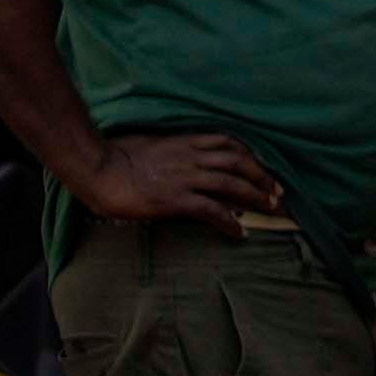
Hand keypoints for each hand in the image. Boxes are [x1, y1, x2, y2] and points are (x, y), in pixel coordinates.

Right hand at [76, 129, 286, 231]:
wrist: (97, 168)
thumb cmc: (115, 157)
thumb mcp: (148, 144)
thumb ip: (169, 150)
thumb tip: (177, 160)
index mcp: (183, 142)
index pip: (227, 142)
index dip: (250, 155)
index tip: (263, 167)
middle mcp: (189, 157)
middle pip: (238, 162)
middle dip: (262, 176)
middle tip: (278, 192)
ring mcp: (184, 178)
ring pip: (231, 184)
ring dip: (255, 197)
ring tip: (270, 209)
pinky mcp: (175, 199)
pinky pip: (212, 211)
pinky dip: (230, 222)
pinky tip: (239, 233)